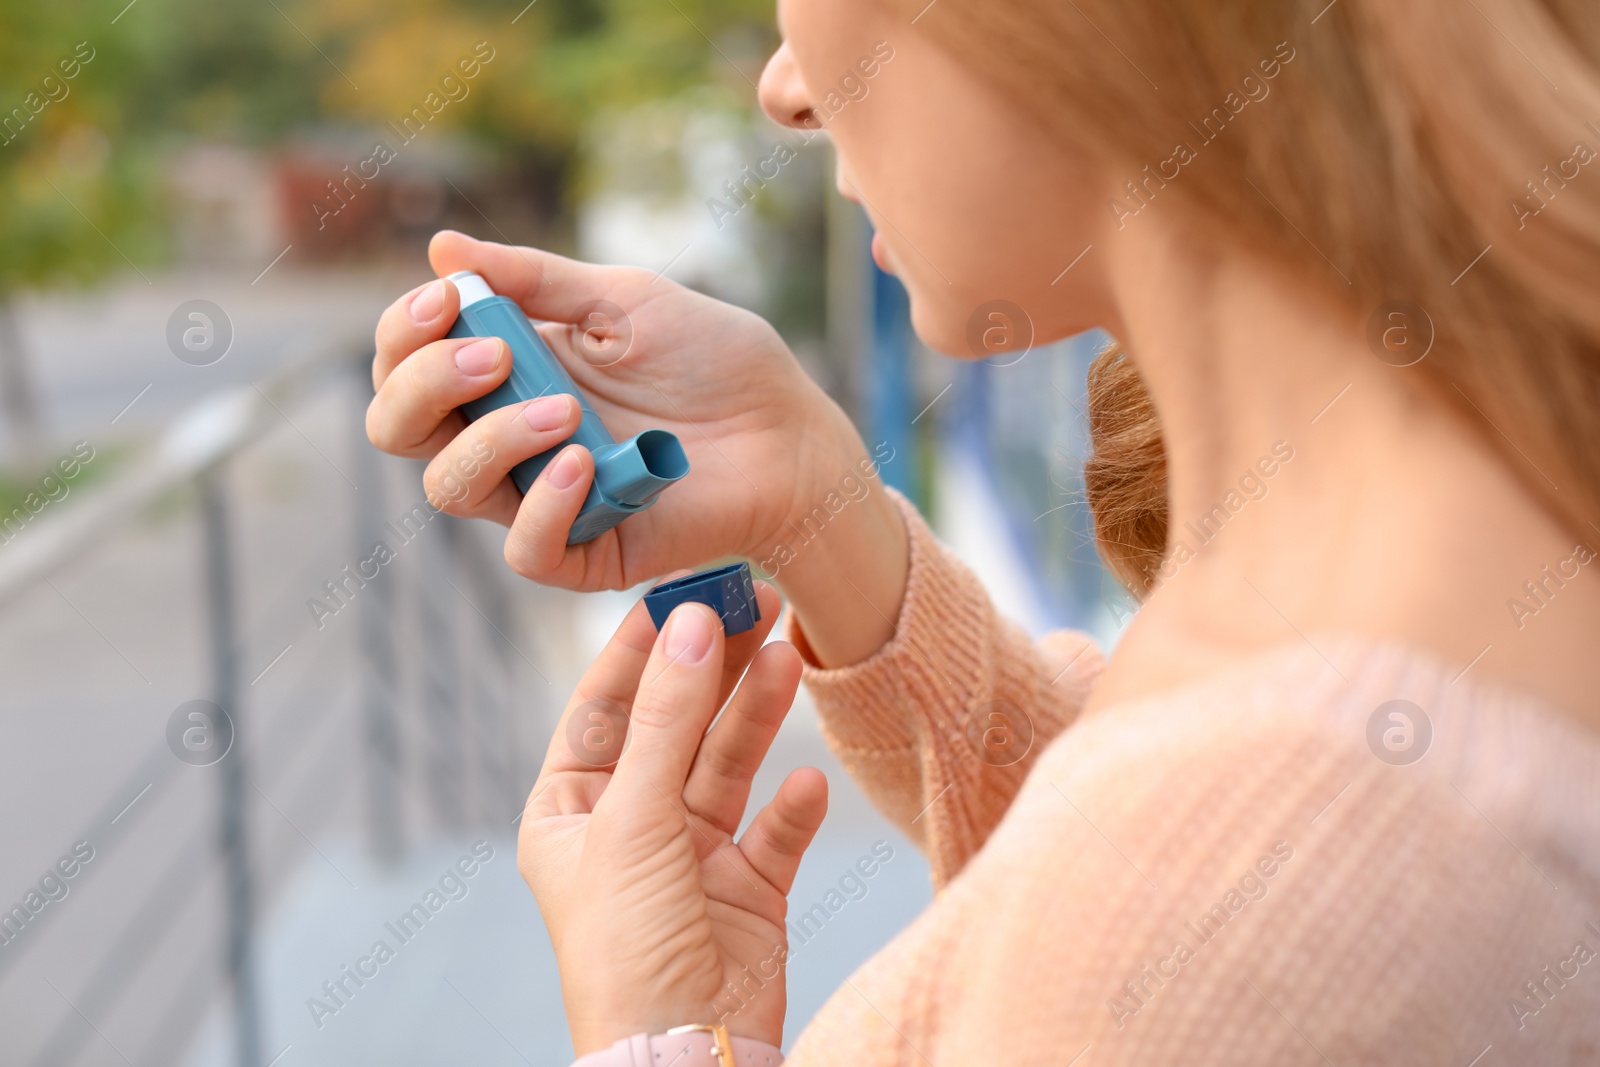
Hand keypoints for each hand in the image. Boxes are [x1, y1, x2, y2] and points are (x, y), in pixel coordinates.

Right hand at [367, 230, 862, 591]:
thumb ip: (534, 279)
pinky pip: (525, 551)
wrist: (789, 431)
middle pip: (400, 430)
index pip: (407, 364)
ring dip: (492, 439)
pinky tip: (583, 465)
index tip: (446, 298)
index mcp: (507, 372)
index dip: (404, 334)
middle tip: (493, 353)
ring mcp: (541, 498)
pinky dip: (542, 506)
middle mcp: (507, 438)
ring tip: (566, 411)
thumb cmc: (715, 361)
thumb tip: (441, 247)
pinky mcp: (586, 552)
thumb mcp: (624, 300)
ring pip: (449, 488)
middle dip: (425, 384)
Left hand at [518, 581, 828, 1053]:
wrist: (685, 1059)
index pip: (606, 706)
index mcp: (573, 810)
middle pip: (675, 725)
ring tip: (789, 657)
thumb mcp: (636, 821)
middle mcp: (630, 825)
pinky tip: (807, 784)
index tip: (681, 589)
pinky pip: (773, 831)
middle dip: (712, 668)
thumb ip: (670, 720)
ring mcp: (691, 856)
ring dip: (757, 715)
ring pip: (728, 765)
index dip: (642, 648)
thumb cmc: (626, 950)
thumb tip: (690, 623)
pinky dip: (792, 807)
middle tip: (754, 603)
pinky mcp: (747, 889)